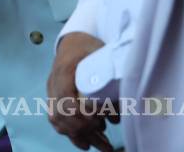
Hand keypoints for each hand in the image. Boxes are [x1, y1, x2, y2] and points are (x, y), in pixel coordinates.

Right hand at [47, 32, 114, 150]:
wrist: (72, 41)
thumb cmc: (88, 46)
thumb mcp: (102, 52)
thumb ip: (113, 72)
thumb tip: (131, 93)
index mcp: (65, 69)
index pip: (66, 99)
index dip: (82, 115)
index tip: (100, 123)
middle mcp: (54, 81)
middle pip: (62, 114)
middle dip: (85, 132)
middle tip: (107, 145)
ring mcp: (52, 90)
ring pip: (58, 119)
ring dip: (80, 136)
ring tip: (102, 146)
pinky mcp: (54, 97)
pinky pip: (56, 119)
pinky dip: (71, 134)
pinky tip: (86, 142)